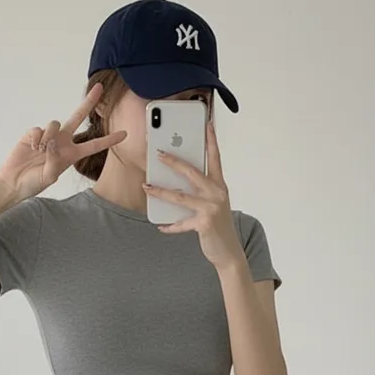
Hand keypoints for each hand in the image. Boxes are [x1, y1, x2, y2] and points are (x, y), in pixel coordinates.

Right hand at [0, 84, 126, 201]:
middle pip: (78, 117)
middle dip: (89, 102)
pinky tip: (32, 148)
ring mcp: (48, 136)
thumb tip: (53, 143)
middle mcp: (62, 141)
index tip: (124, 134)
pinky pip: (39, 129)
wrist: (14, 181)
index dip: (109, 140)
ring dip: (49, 137)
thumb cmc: (33, 182)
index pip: (94, 145)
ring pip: (55, 123)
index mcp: (72, 154)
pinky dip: (36, 139)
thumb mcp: (49, 177)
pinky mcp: (33, 133)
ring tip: (40, 152)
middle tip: (99, 88)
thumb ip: (55, 161)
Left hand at [142, 122, 244, 271]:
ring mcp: (211, 208)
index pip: (215, 158)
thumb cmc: (218, 226)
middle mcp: (217, 193)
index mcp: (220, 186)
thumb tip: (173, 185)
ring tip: (146, 187)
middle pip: (192, 172)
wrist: (228, 252)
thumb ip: (199, 192)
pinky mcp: (204, 224)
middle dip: (174, 161)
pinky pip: (181, 223)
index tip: (206, 123)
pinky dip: (170, 226)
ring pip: (180, 197)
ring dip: (161, 192)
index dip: (211, 140)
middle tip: (158, 153)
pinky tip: (160, 226)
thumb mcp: (213, 204)